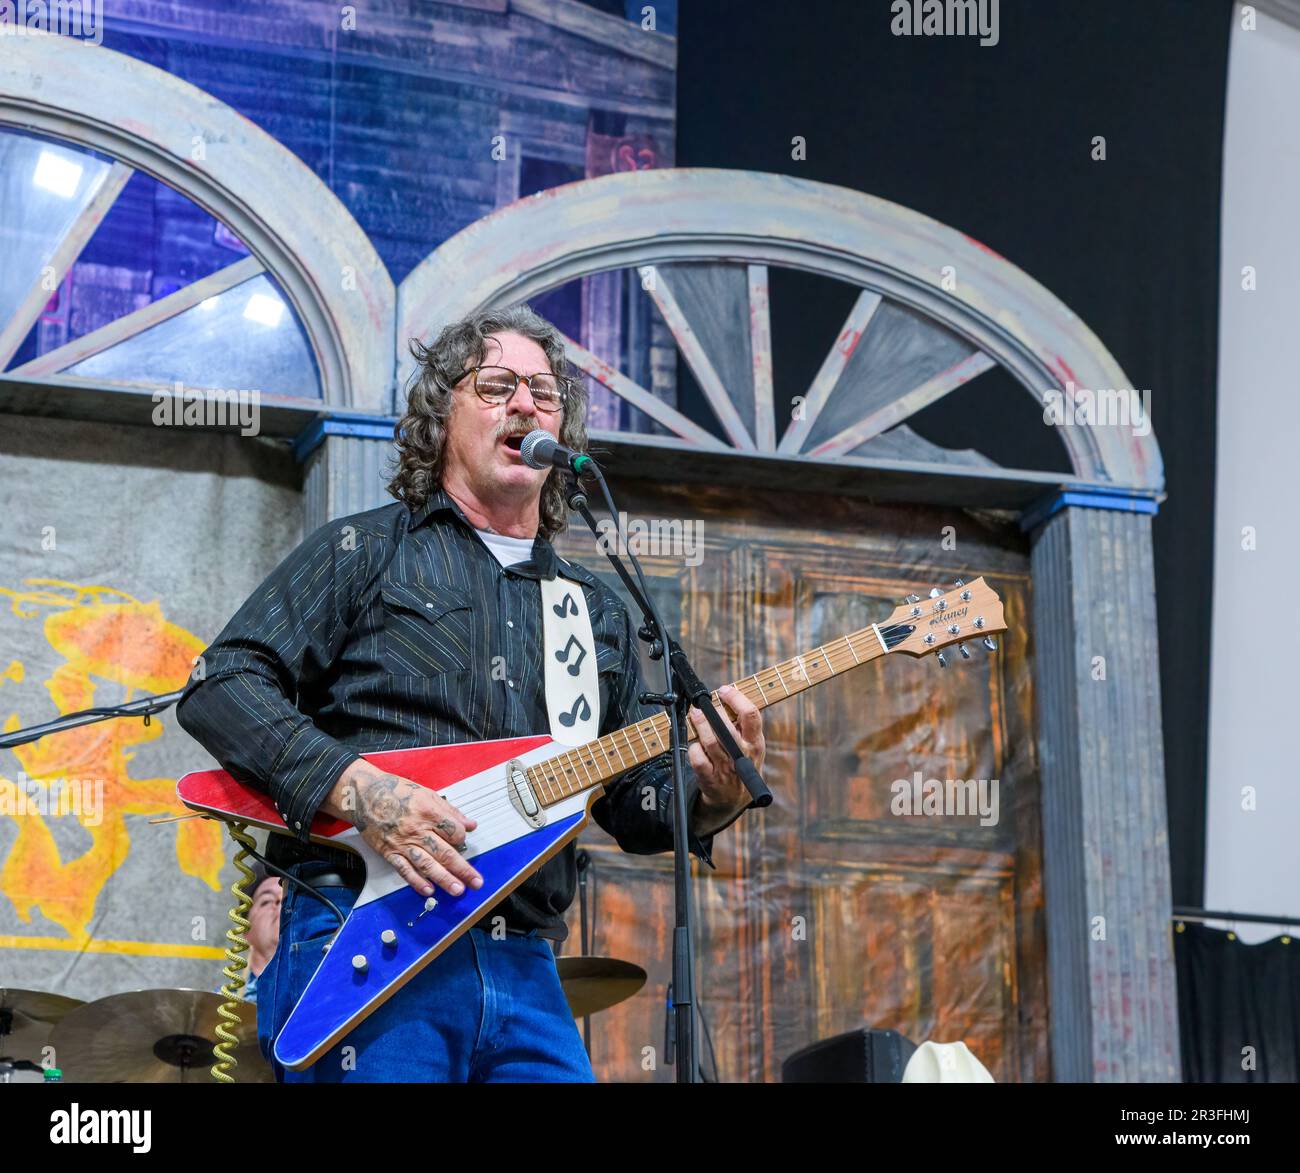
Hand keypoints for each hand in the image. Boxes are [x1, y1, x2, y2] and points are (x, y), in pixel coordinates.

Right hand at [324, 760, 483, 897]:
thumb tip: (470, 824)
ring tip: (457, 890)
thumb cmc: (396, 791)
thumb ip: (450, 811)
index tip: (463, 841)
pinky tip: (428, 890)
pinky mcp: (390, 852)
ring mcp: (403, 843)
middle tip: (475, 882)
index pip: (454, 831)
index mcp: (429, 812)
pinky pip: (405, 869)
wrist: (365, 795)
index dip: (462, 838)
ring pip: (427, 864)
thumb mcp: (427, 794)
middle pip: (444, 852)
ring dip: (444, 879)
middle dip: (462, 869)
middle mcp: (417, 830)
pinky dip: (417, 881)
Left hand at [687, 684, 764, 834]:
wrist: (733, 799)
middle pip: (727, 728)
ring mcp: (726, 768)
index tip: (724, 690)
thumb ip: (743, 724)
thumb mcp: (751, 745)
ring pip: (710, 742)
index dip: (736, 698)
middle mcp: (742, 755)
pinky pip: (698, 759)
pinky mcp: (710, 778)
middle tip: (704, 704)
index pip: (751, 715)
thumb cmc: (741, 764)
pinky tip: (694, 743)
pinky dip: (694, 748)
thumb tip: (726, 696)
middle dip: (713, 712)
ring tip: (695, 714)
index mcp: (756, 743)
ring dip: (699, 725)